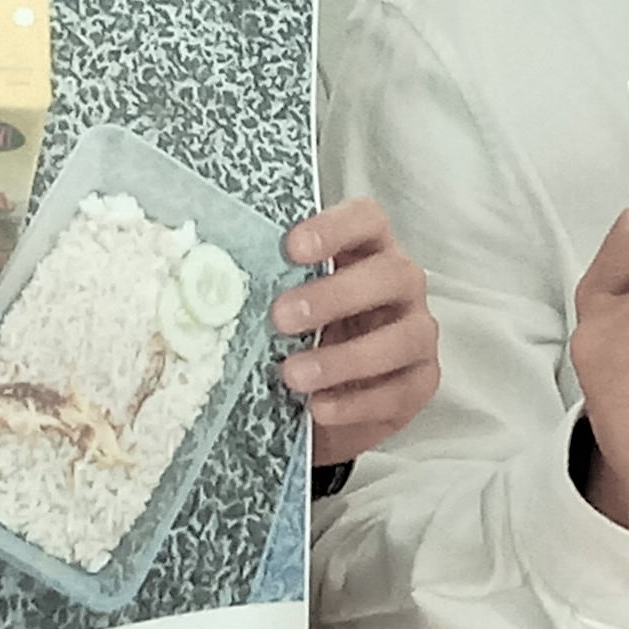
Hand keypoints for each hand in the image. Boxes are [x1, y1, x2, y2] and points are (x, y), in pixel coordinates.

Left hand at [275, 199, 442, 469]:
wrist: (322, 404)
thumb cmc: (302, 338)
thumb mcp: (285, 307)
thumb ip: (267, 287)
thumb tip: (208, 279)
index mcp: (367, 251)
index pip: (367, 220)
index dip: (335, 227)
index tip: (292, 247)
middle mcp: (400, 285)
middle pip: (390, 274)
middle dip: (335, 295)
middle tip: (282, 317)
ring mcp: (417, 333)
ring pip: (403, 337)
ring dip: (345, 357)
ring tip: (293, 375)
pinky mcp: (420, 382)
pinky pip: (399, 390)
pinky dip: (356, 402)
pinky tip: (319, 408)